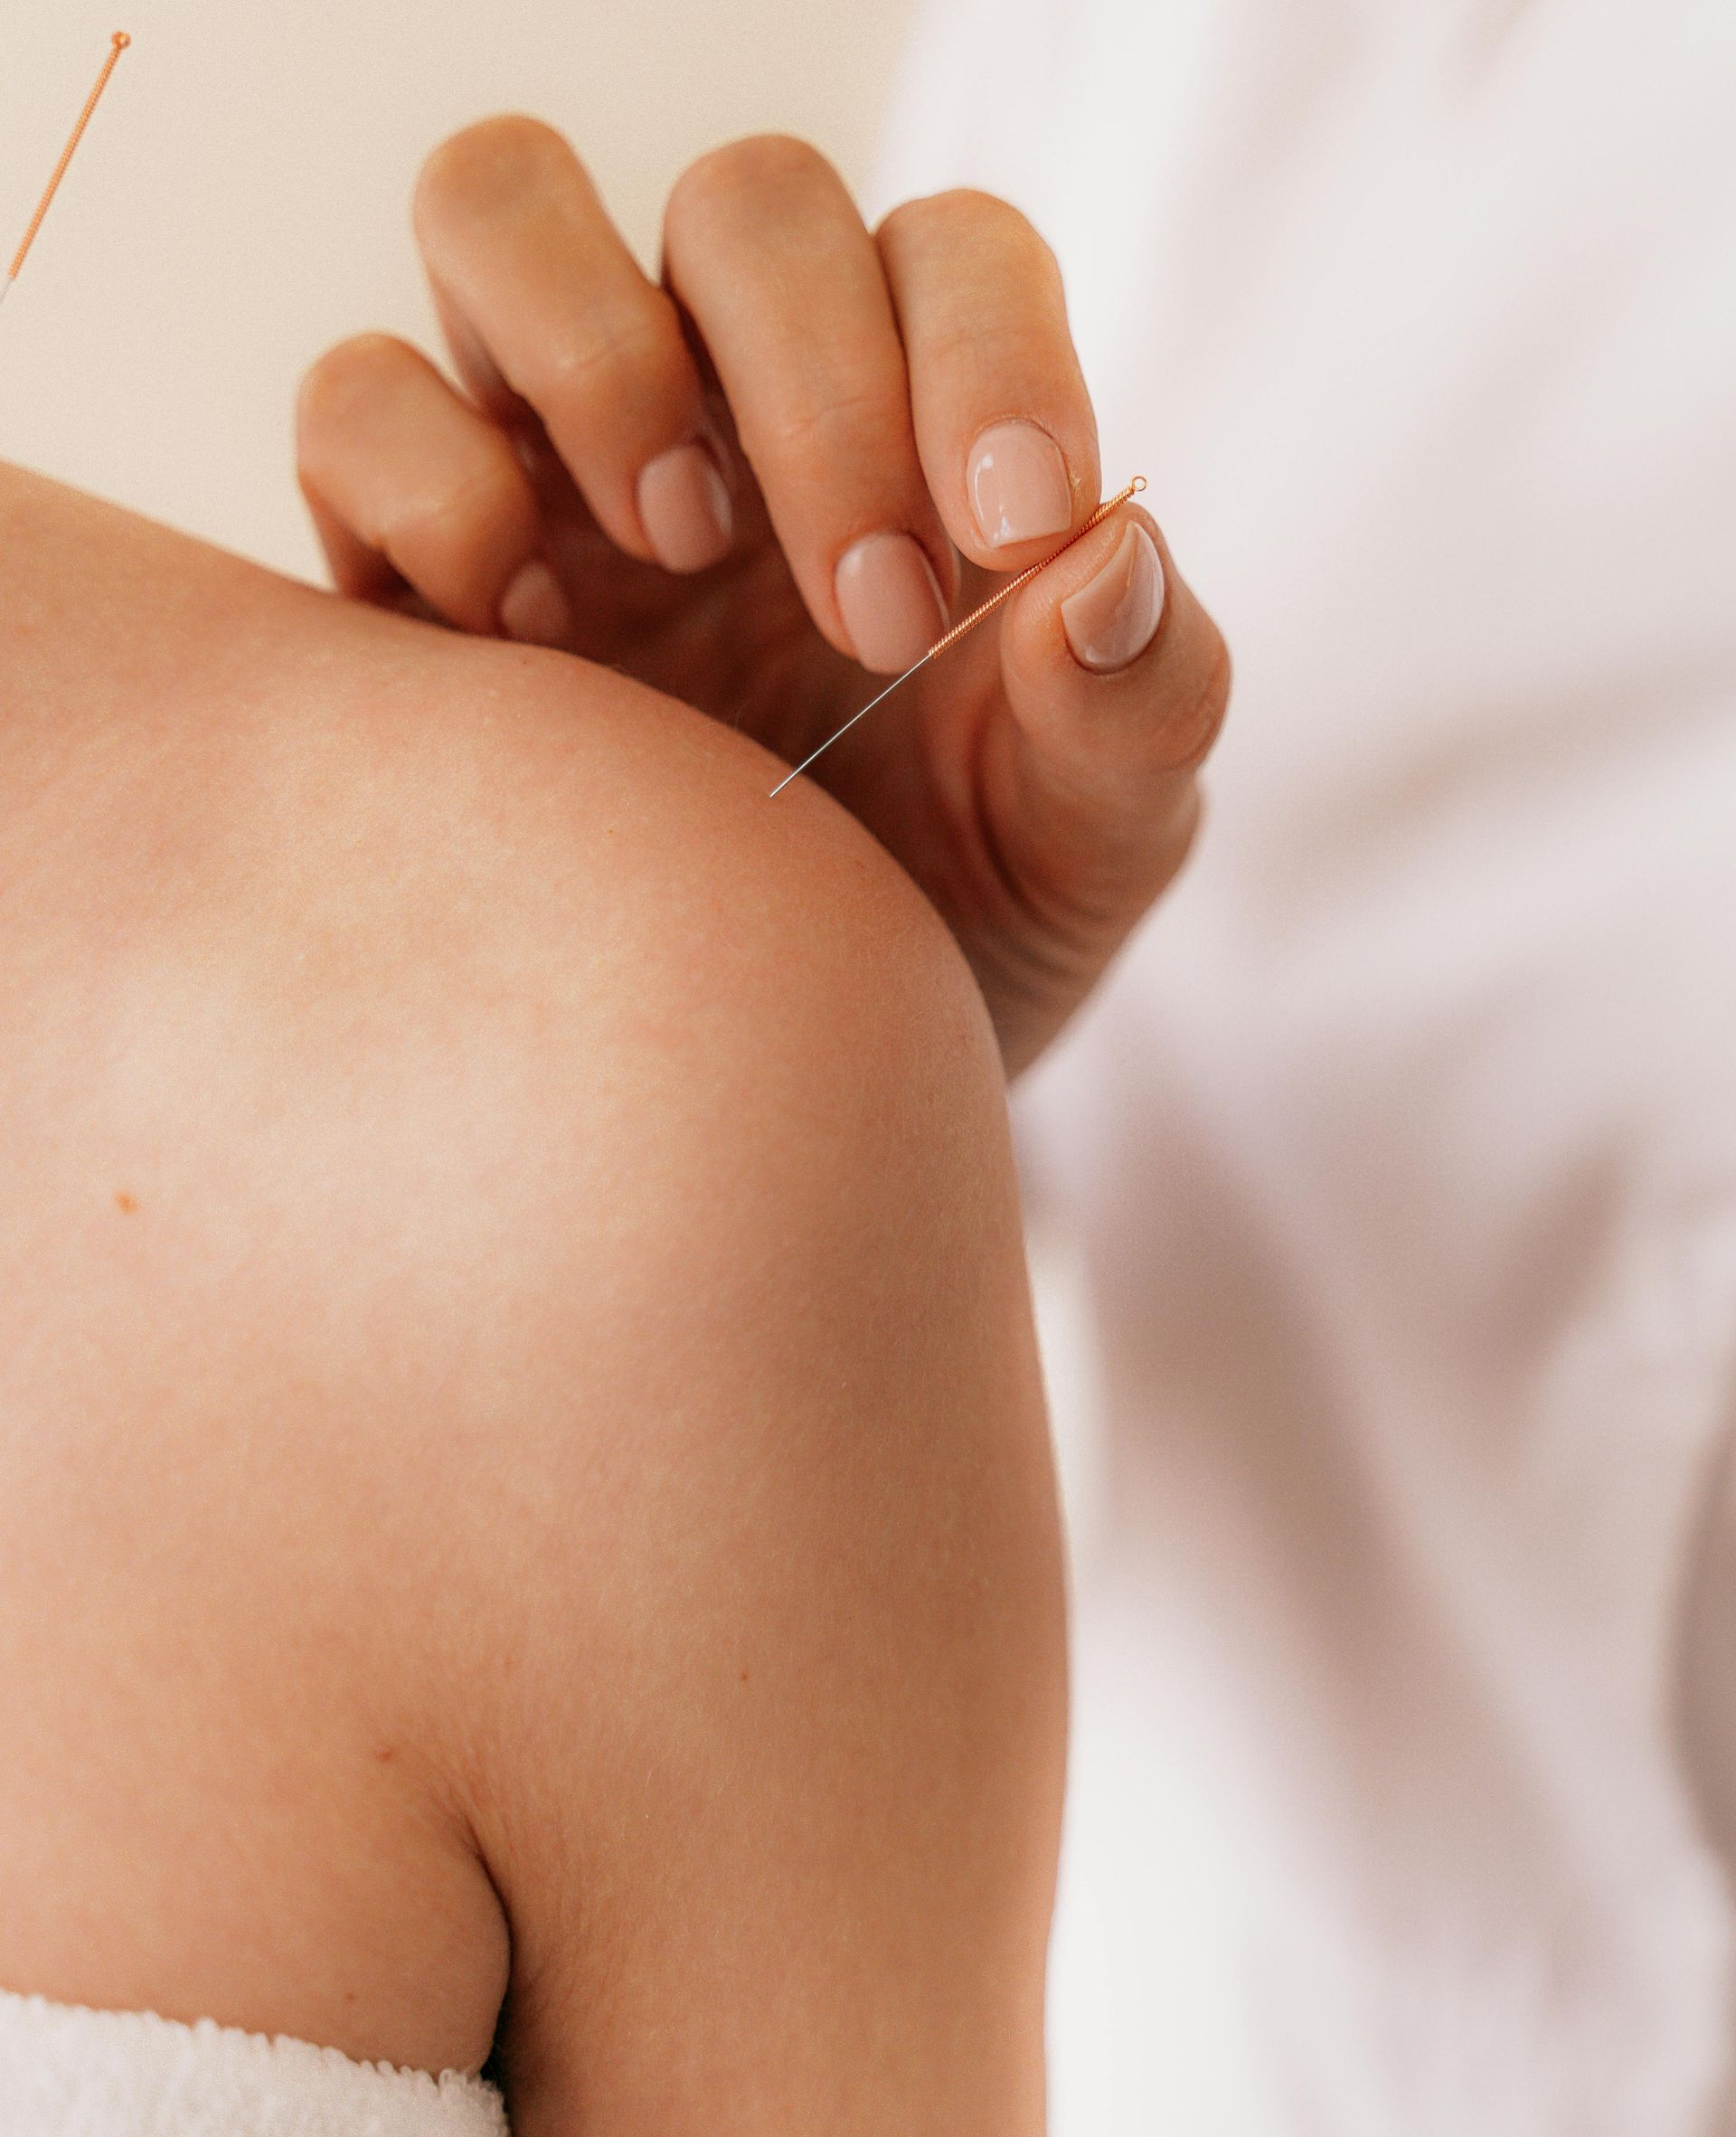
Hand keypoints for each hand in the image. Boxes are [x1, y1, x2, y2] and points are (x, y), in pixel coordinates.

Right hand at [295, 118, 1229, 1075]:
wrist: (783, 1083)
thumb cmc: (960, 924)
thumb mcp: (1090, 839)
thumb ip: (1139, 700)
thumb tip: (1113, 559)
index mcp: (923, 427)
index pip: (954, 256)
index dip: (990, 349)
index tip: (1020, 537)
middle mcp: (735, 402)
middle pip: (744, 206)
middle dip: (817, 384)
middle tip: (874, 618)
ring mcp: (560, 466)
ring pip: (502, 209)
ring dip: (598, 357)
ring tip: (675, 556)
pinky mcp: (415, 568)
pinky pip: (355, 406)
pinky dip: (420, 476)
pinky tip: (524, 642)